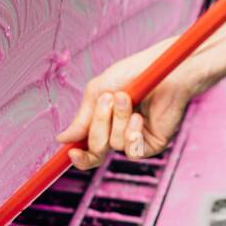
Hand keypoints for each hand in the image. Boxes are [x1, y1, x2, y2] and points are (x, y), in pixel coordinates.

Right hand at [55, 37, 198, 170]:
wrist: (163, 69)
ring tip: (128, 98)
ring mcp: (135, 140)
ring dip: (118, 120)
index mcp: (103, 125)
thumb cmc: (132, 73)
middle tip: (108, 100)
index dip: (78, 156)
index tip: (70, 152)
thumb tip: (62, 140)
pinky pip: (133, 151)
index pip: (86, 150)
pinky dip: (132, 133)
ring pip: (114, 145)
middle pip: (96, 149)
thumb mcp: (98, 92)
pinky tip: (139, 116)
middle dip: (98, 124)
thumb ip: (82, 119)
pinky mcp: (152, 144)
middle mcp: (117, 135)